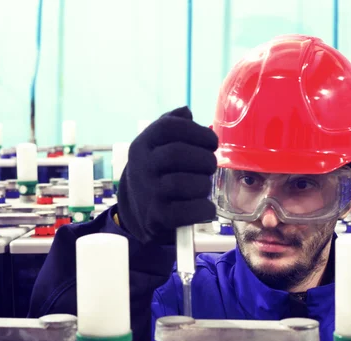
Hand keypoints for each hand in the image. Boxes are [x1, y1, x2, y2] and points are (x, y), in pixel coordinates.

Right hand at [117, 106, 217, 244]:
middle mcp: (142, 166)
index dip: (197, 132)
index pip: (168, 127)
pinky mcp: (157, 217)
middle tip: (211, 166)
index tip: (211, 142)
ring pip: (184, 183)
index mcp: (143, 144)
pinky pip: (187, 211)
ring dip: (204, 184)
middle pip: (178, 154)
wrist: (139, 209)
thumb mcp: (157, 145)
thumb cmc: (159, 170)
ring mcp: (148, 192)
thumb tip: (186, 112)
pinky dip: (204, 209)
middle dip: (204, 159)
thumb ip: (173, 124)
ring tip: (204, 185)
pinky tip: (206, 206)